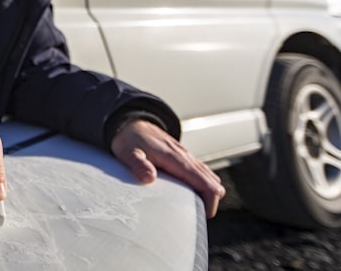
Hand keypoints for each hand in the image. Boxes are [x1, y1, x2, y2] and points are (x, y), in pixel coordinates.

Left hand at [110, 119, 225, 218]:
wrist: (130, 122)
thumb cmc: (128, 139)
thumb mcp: (128, 152)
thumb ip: (138, 165)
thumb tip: (149, 178)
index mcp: (175, 158)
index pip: (204, 181)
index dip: (210, 200)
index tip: (204, 216)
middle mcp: (185, 156)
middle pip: (212, 181)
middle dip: (211, 200)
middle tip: (198, 217)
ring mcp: (185, 156)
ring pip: (208, 176)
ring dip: (207, 193)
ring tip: (194, 210)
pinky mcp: (182, 157)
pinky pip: (200, 172)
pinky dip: (202, 185)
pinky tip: (191, 195)